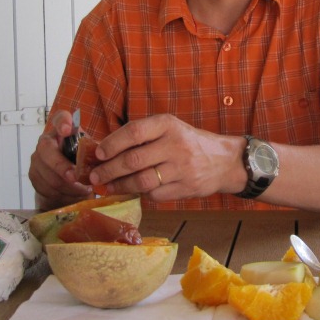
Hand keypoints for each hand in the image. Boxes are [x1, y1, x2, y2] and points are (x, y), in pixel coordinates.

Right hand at [28, 109, 94, 208]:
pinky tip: (73, 194)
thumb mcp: (89, 155)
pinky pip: (46, 186)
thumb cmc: (80, 164)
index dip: (62, 122)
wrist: (65, 185)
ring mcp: (37, 158)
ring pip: (47, 172)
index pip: (60, 118)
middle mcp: (47, 141)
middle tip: (74, 176)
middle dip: (60, 165)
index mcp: (63, 131)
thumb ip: (94, 152)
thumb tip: (107, 156)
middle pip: (46, 149)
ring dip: (66, 184)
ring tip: (83, 189)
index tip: (67, 129)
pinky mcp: (34, 175)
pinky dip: (62, 193)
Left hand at [88, 114, 245, 201]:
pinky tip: (133, 191)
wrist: (224, 161)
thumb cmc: (188, 142)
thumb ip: (142, 136)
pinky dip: (140, 194)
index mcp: (168, 125)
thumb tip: (105, 150)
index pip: (135, 132)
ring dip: (120, 186)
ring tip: (107, 187)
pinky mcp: (186, 188)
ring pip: (142, 181)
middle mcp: (176, 145)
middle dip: (109, 170)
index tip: (99, 154)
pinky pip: (155, 194)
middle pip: (134, 160)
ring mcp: (182, 168)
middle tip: (95, 176)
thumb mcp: (169, 129)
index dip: (113, 143)